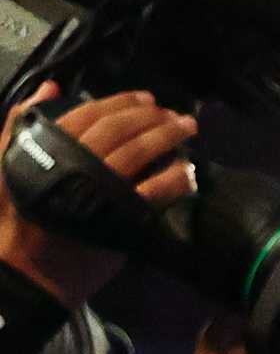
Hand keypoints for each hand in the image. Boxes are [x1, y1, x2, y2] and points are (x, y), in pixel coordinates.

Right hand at [0, 86, 198, 306]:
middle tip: (176, 114)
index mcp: (46, 148)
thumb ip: (23, 123)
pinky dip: (175, 177)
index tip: (147, 99)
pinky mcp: (119, 218)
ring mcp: (97, 191)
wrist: (30, 268)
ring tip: (188, 129)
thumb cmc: (20, 214)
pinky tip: (188, 170)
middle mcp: (72, 165)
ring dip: (168, 136)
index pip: (89, 114)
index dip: (122, 102)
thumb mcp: (8, 162)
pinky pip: (154, 191)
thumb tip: (52, 86)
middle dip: (152, 116)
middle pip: (119, 130)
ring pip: (138, 153)